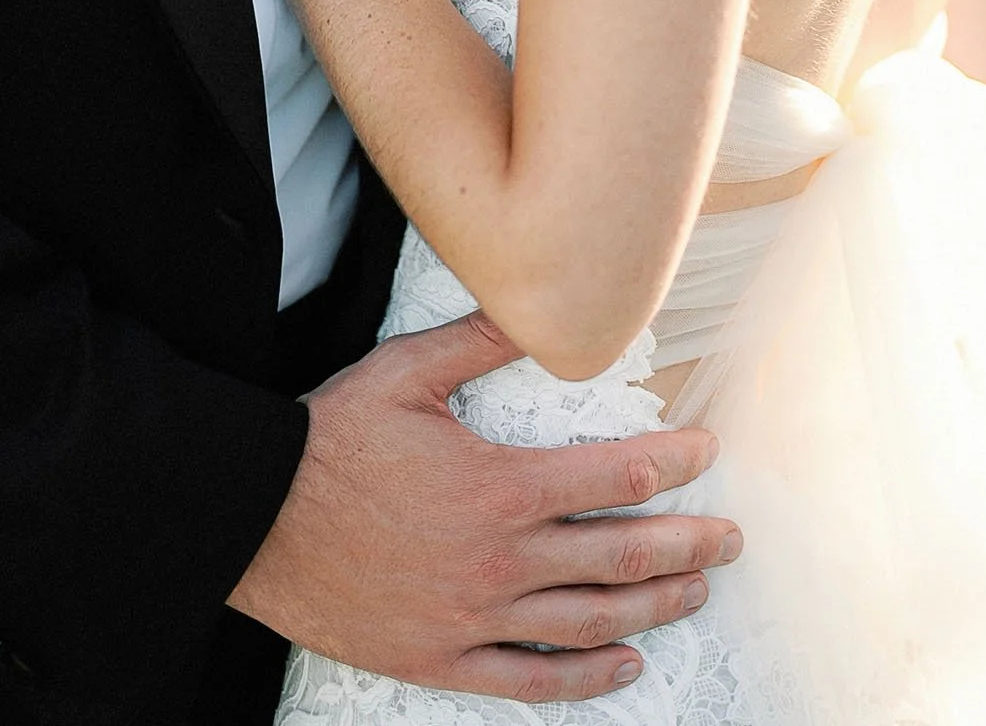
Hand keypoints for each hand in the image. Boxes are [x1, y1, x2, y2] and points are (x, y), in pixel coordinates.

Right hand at [229, 312, 738, 701]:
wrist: (255, 519)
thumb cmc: (330, 441)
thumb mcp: (404, 373)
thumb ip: (479, 340)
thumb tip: (538, 306)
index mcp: (502, 486)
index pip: (617, 474)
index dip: (676, 464)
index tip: (709, 452)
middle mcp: (501, 559)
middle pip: (622, 555)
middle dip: (688, 545)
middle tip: (730, 539)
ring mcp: (475, 618)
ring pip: (590, 621)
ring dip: (654, 607)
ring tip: (693, 592)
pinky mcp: (442, 658)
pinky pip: (529, 680)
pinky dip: (585, 677)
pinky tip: (622, 665)